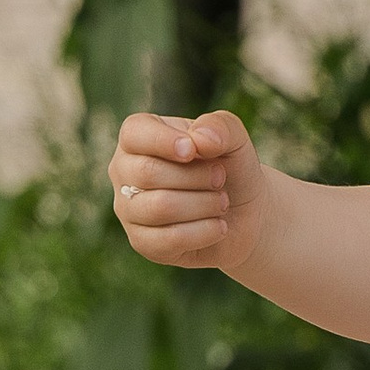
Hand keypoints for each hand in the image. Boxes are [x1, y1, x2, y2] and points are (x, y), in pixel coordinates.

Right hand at [107, 107, 267, 267]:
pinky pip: (167, 239)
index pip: (134, 133)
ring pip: (159, 207)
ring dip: (204, 204)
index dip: (164, 141)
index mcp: (139, 137)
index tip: (194, 151)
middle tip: (221, 178)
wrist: (244, 213)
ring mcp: (128, 209)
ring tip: (222, 202)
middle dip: (196, 176)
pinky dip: (204, 232)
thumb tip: (200, 140)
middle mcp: (125, 171)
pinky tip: (219, 226)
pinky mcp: (142, 242)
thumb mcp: (235, 139)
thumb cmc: (231, 168)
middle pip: (148, 173)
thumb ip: (221, 126)